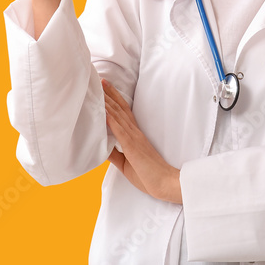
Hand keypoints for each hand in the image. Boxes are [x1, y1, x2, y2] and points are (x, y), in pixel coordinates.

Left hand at [102, 78, 181, 204]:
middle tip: (100, 80)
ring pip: (119, 117)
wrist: (165, 184)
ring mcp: (134, 139)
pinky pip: (121, 132)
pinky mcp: (133, 147)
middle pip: (120, 109)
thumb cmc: (148, 176)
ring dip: (108, 103)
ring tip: (99, 90)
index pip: (123, 113)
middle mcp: (135, 133)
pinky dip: (112, 121)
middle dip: (110, 95)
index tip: (105, 88)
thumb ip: (114, 154)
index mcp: (134, 136)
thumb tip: (101, 146)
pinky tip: (105, 112)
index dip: (114, 100)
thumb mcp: (126, 164)